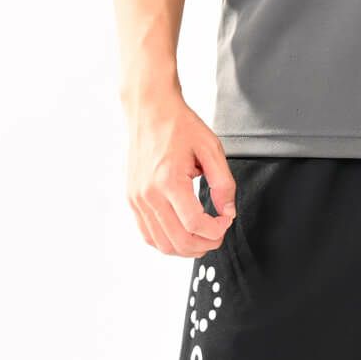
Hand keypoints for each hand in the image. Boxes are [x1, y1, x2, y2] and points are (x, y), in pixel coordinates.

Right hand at [125, 94, 235, 255]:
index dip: (216, 230)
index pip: (195, 224)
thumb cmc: (179, 126)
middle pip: (178, 240)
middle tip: (219, 234)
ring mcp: (137, 199)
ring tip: (203, 237)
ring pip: (161, 243)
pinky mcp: (132, 199)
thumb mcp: (211, 148)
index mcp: (168, 181)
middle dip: (204, 245)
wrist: (150, 111)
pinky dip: (167, 241)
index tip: (227, 220)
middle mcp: (148, 194)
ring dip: (186, 248)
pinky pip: (147, 234)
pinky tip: (182, 233)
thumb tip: (228, 212)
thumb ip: (223, 183)